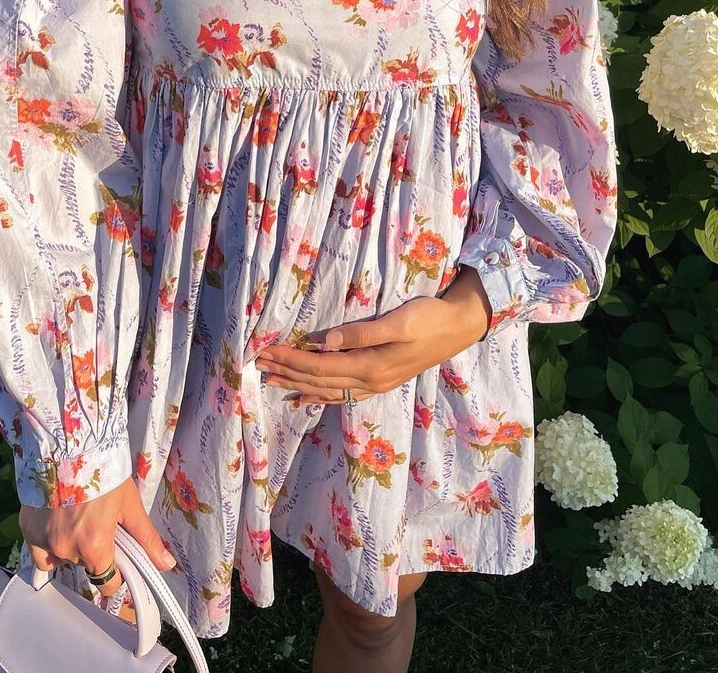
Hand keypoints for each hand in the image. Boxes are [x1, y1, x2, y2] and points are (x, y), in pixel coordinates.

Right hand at [18, 475, 175, 609]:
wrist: (68, 445)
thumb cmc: (103, 471)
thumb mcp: (130, 504)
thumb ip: (147, 538)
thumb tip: (167, 563)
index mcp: (95, 547)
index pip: (107, 584)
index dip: (115, 574)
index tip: (117, 559)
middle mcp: (66, 550)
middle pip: (84, 566)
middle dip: (92, 551)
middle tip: (96, 522)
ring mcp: (43, 541)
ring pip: (61, 559)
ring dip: (70, 547)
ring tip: (77, 518)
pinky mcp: (27, 530)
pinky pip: (39, 550)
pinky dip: (47, 542)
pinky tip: (57, 521)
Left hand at [253, 275, 491, 406]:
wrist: (458, 328)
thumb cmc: (428, 319)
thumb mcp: (398, 321)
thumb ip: (362, 333)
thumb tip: (324, 342)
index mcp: (371, 367)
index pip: (319, 366)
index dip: (290, 360)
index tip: (266, 351)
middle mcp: (370, 382)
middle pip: (318, 380)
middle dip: (287, 372)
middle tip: (258, 365)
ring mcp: (375, 385)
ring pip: (327, 390)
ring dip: (297, 384)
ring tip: (272, 381)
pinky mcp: (380, 381)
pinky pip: (341, 394)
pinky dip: (318, 395)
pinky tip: (304, 397)